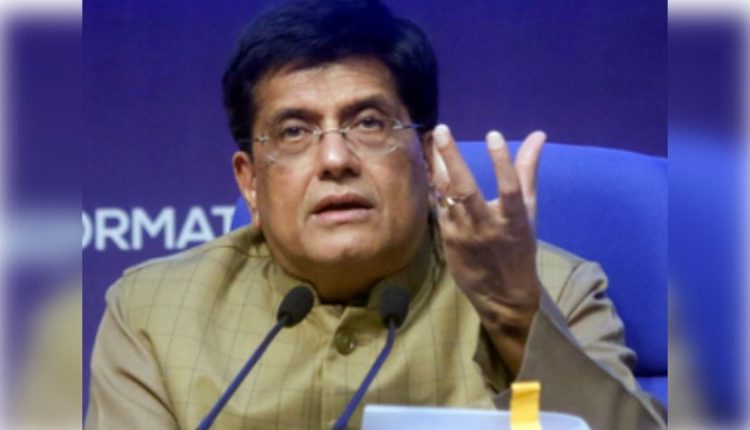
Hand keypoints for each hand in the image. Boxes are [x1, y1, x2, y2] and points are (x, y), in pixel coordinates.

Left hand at [430, 124, 545, 375]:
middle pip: (465, 189)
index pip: (509, 187)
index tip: (494, 134)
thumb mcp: (528, 212)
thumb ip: (527, 172)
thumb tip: (538, 136)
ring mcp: (463, 234)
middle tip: (442, 130)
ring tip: (435, 143)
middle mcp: (486, 226)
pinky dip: (435, 188)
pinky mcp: (447, 240)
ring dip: (438, 169)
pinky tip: (432, 169)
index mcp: (513, 220)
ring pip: (446, 197)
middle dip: (452, 158)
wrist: (503, 295)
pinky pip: (438, 208)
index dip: (502, 161)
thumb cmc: (519, 248)